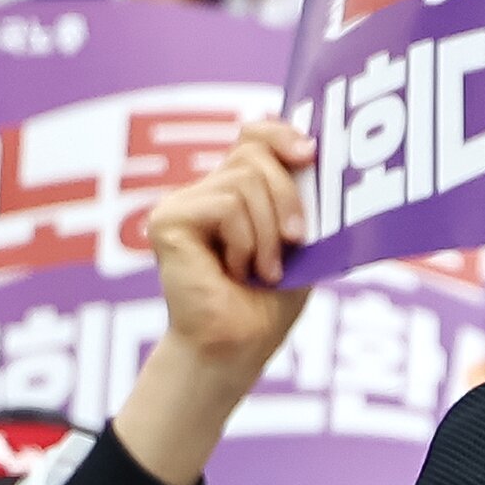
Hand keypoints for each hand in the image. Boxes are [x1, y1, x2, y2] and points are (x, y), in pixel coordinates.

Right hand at [115, 119, 314, 484]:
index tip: (311, 154)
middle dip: (289, 196)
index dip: (280, 132)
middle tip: (297, 240)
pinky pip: (226, 206)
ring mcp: (182, 204)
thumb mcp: (299, 245)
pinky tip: (236, 271)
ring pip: (244, 181)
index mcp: (234, 192)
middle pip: (254, 154)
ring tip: (263, 270)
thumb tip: (316, 151)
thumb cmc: (267, 308)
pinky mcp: (168, 220)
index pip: (252, 135)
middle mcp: (204, 191)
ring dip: (268, 233)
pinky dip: (245, 242)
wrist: (236, 351)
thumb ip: (301, 199)